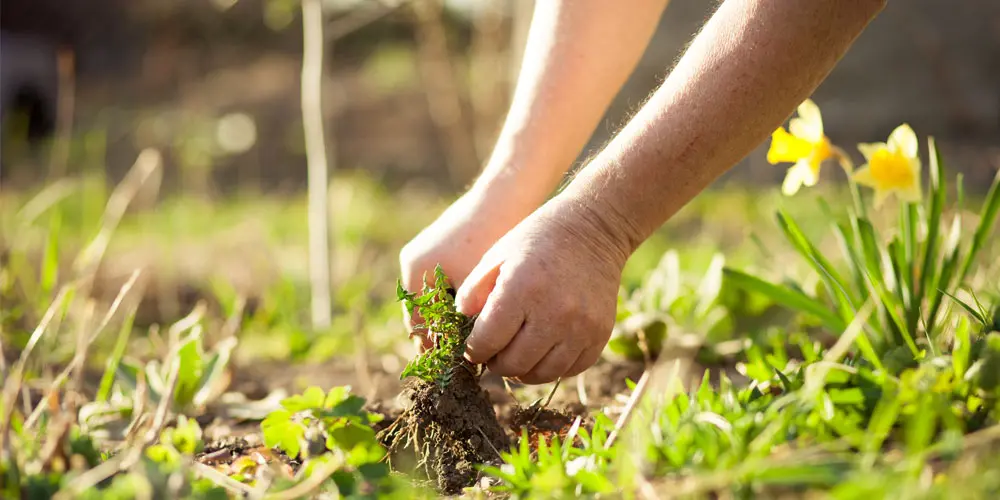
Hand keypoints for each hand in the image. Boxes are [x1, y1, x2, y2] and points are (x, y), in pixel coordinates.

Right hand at [399, 185, 535, 345]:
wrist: (506, 193)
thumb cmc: (492, 238)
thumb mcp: (477, 286)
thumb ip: (462, 320)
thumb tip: (458, 355)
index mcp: (416, 272)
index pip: (418, 327)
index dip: (437, 350)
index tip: (458, 368)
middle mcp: (414, 263)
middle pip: (424, 314)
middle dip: (443, 336)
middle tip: (468, 358)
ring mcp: (427, 254)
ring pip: (435, 301)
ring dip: (451, 319)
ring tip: (476, 338)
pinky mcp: (444, 248)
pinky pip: (445, 285)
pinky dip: (458, 301)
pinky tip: (483, 312)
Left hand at [455, 196, 632, 383]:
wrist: (593, 229)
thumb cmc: (537, 240)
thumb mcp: (497, 256)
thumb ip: (473, 293)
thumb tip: (462, 328)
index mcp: (522, 289)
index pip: (487, 342)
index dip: (473, 350)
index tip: (473, 346)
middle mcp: (554, 313)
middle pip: (513, 364)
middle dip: (496, 362)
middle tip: (494, 352)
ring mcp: (581, 327)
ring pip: (541, 374)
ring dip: (523, 369)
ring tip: (516, 353)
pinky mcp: (600, 335)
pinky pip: (570, 370)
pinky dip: (551, 367)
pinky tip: (542, 350)